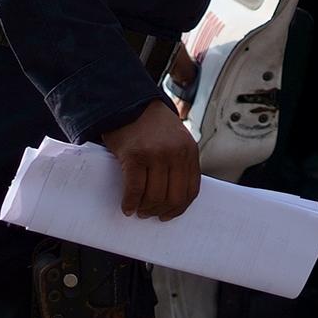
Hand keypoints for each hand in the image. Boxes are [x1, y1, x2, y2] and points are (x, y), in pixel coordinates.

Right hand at [99, 99, 200, 220]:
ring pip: (154, 196)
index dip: (180, 208)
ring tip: (138, 210)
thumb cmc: (151, 125)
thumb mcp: (176, 139)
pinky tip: (126, 207)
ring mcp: (155, 154)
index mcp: (189, 150)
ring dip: (145, 209)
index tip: (168, 214)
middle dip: (161, 211)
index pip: (191, 190)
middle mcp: (175, 153)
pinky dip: (130, 203)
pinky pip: (134, 189)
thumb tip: (176, 195)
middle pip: (173, 197)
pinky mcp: (134, 156)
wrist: (127, 103)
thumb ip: (180, 161)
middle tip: (149, 214)